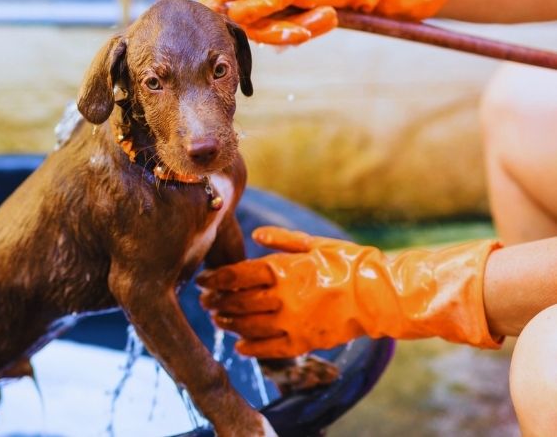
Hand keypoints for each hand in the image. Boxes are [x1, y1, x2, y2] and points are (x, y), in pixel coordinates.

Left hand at [197, 226, 501, 358]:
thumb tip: (255, 234)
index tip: (202, 281)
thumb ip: (283, 240)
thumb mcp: (316, 243)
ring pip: (251, 325)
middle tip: (204, 302)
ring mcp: (295, 321)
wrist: (382, 293)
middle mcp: (285, 296)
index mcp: (285, 269)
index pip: (239, 275)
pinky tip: (240, 347)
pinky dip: (253, 349)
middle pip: (239, 301)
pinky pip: (272, 348)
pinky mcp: (306, 341)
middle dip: (218, 301)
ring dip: (230, 323)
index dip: (216, 279)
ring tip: (218, 320)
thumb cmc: (349, 262)